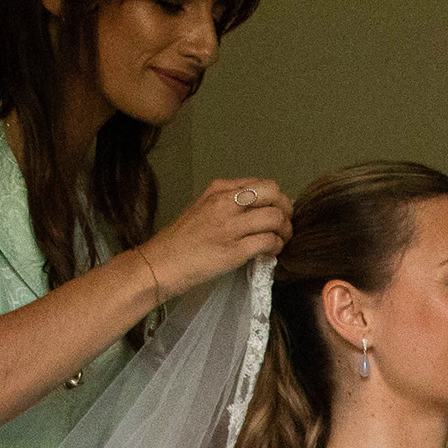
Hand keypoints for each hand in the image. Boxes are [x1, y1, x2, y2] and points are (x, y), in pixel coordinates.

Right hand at [140, 176, 291, 297]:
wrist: (161, 263)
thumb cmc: (181, 241)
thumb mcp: (202, 208)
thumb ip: (228, 203)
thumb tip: (258, 209)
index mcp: (218, 190)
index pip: (262, 184)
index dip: (276, 199)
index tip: (276, 212)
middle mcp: (225, 203)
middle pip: (273, 194)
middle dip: (286, 210)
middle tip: (284, 225)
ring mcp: (230, 226)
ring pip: (275, 218)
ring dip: (285, 232)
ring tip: (279, 241)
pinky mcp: (234, 250)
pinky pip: (268, 242)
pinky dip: (276, 248)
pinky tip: (270, 254)